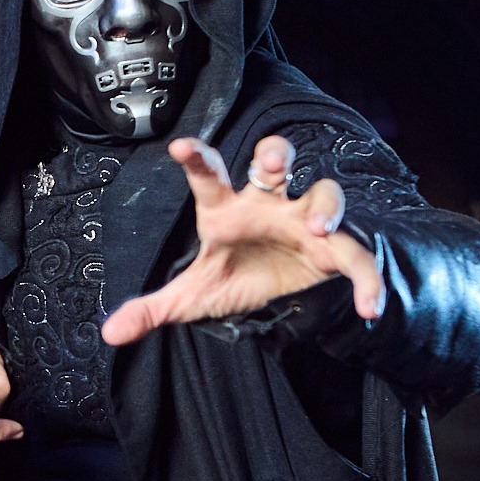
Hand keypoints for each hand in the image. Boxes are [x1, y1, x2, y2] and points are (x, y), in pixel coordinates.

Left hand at [100, 135, 384, 345]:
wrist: (279, 292)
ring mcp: (303, 222)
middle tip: (272, 167)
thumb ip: (153, 309)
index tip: (180, 147)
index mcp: (226, 207)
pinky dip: (366, 278)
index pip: (210, 174)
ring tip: (320, 229)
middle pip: (275, 159)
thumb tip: (110, 333)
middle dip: (276, 156)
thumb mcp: (193, 295)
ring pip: (324, 193)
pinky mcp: (333, 250)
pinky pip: (356, 256)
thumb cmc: (235, 274)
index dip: (197, 157)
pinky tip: (369, 306)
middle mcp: (267, 204)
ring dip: (325, 206)